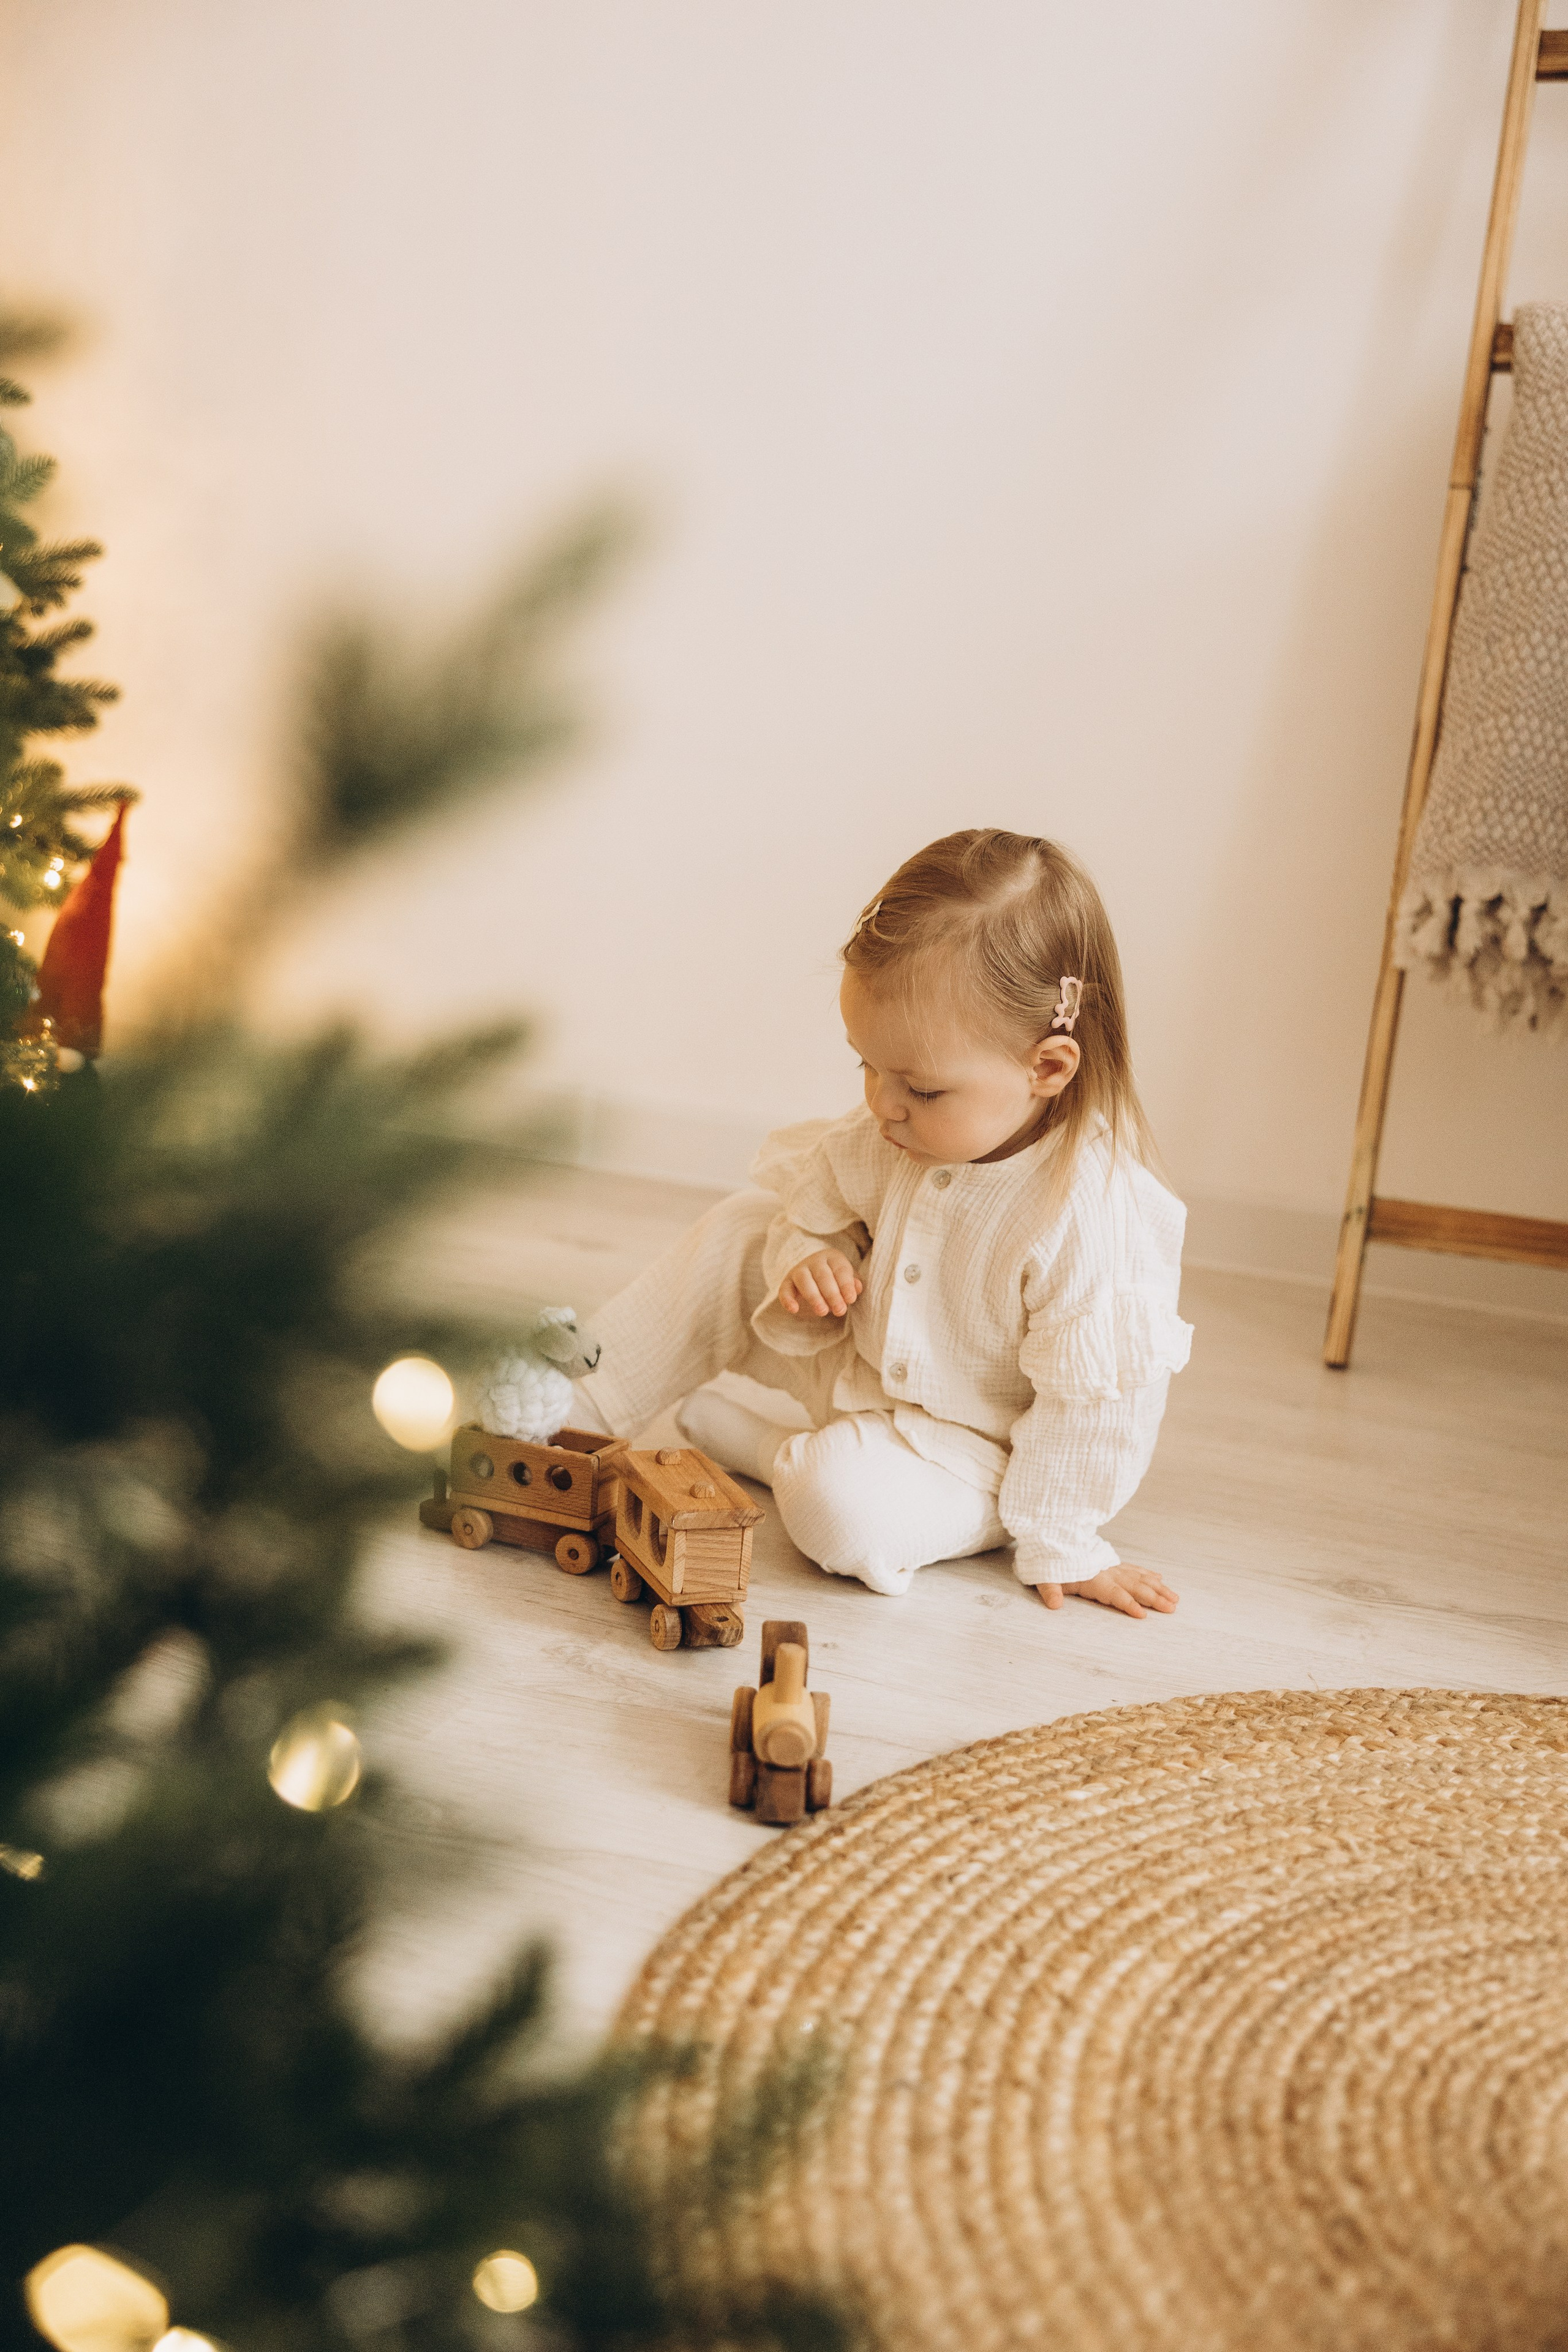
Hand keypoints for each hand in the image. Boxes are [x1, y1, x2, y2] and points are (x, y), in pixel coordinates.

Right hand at [778, 1249, 863, 1317]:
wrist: (813, 1276)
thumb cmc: (835, 1280)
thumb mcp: (845, 1280)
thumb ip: (852, 1284)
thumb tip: (857, 1288)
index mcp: (833, 1258)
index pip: (840, 1270)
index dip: (846, 1285)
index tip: (851, 1300)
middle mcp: (815, 1261)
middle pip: (823, 1275)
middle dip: (832, 1294)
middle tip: (840, 1310)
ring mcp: (799, 1270)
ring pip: (804, 1280)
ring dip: (814, 1296)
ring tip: (823, 1312)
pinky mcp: (787, 1282)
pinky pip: (785, 1289)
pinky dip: (787, 1299)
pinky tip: (794, 1310)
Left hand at [1034, 1563, 1178, 1618]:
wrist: (1050, 1537)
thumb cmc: (1048, 1562)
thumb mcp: (1044, 1577)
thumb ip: (1050, 1590)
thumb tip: (1054, 1605)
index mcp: (1092, 1578)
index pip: (1114, 1593)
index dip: (1128, 1603)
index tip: (1143, 1614)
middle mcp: (1106, 1572)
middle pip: (1134, 1586)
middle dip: (1154, 1598)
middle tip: (1171, 1609)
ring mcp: (1111, 1567)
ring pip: (1139, 1577)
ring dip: (1158, 1588)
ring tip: (1174, 1599)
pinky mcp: (1111, 1563)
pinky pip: (1134, 1569)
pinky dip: (1148, 1574)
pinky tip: (1159, 1579)